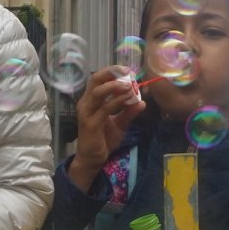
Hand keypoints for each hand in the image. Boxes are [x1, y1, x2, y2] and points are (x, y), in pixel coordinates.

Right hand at [68, 68, 145, 190]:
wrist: (92, 159)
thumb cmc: (103, 140)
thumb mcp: (120, 124)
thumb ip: (129, 112)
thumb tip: (142, 102)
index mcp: (91, 100)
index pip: (98, 79)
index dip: (112, 72)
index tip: (128, 70)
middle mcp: (86, 103)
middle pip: (95, 80)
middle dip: (112, 73)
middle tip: (128, 72)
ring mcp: (86, 112)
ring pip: (98, 92)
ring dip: (114, 86)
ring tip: (129, 85)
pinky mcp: (90, 123)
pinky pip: (105, 108)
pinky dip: (117, 101)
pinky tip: (128, 99)